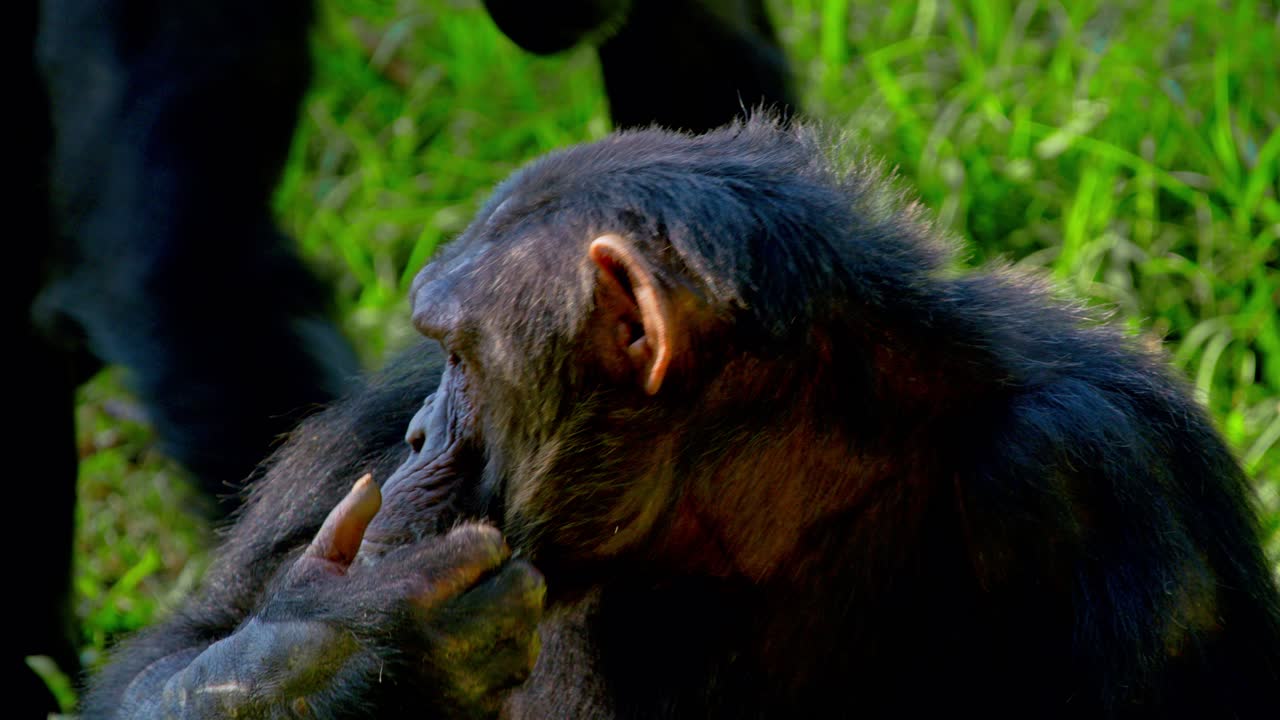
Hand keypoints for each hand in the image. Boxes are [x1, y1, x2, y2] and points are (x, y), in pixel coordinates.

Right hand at [170, 476, 543, 718]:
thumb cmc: (286, 641)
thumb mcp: (311, 575)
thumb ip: (349, 522)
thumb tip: (374, 481)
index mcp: (407, 594)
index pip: (491, 545)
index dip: (481, 544)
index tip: (465, 553)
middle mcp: (441, 642)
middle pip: (525, 589)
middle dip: (509, 579)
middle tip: (486, 583)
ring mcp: (456, 690)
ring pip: (526, 641)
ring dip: (510, 627)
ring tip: (476, 622)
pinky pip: (509, 687)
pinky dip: (496, 672)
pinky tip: (466, 663)